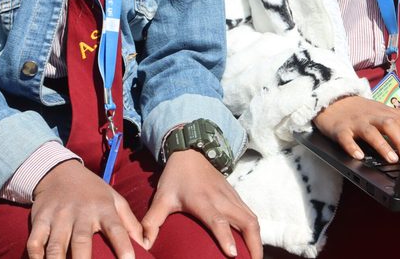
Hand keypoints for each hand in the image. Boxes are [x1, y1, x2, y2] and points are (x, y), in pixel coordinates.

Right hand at [28, 159, 144, 258]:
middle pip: (81, 241)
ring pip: (56, 245)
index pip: (116, 229)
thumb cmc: (93, 191)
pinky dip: (35, 257)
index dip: (123, 246)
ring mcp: (58, 217)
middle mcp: (80, 213)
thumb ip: (130, 223)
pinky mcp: (40, 220)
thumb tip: (146, 244)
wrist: (59, 172)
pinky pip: (35, 242)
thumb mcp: (115, 200)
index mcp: (103, 208)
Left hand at [142, 149, 261, 258]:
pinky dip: (254, 230)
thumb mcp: (161, 198)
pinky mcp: (236, 196)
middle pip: (247, 221)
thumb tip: (143, 246)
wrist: (191, 151)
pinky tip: (252, 243)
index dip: (226, 237)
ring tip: (255, 258)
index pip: (218, 220)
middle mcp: (222, 199)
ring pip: (252, 219)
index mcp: (203, 200)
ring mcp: (232, 197)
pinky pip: (250, 214)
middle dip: (254, 245)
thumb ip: (152, 222)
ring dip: (257, 239)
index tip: (232, 254)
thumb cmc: (175, 177)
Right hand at [312, 95, 399, 162]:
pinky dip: (352, 147)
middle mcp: (372, 117)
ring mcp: (356, 123)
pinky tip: (358, 156)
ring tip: (391, 159)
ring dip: (381, 145)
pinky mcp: (341, 130)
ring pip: (370, 132)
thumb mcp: (385, 110)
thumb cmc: (363, 110)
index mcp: (385, 114)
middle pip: (389, 124)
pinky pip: (346, 138)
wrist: (333, 100)